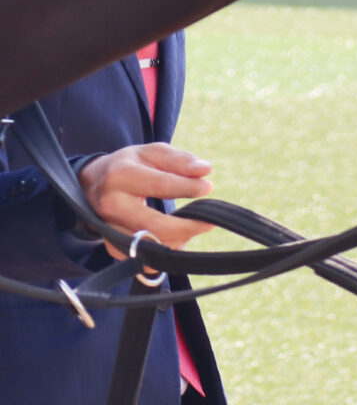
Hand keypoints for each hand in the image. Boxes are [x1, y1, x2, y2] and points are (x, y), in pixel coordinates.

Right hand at [77, 144, 213, 258]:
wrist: (92, 182)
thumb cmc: (129, 165)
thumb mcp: (152, 152)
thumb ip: (179, 160)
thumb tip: (205, 170)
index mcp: (122, 175)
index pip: (160, 185)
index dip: (187, 188)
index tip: (207, 188)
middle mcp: (111, 204)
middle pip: (152, 225)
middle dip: (185, 227)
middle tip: (208, 222)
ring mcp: (108, 229)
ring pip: (146, 246)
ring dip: (175, 241)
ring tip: (193, 229)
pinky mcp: (110, 245)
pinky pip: (139, 258)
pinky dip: (161, 254)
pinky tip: (177, 242)